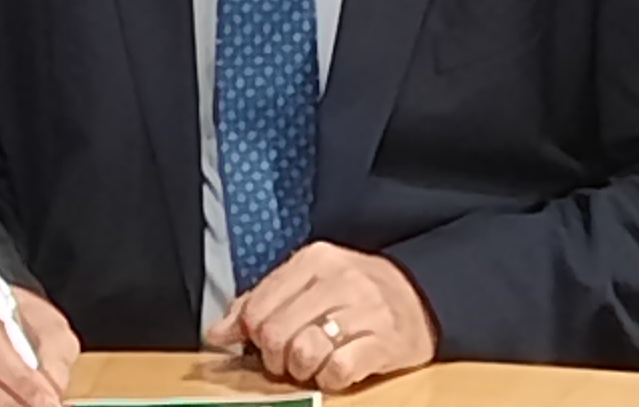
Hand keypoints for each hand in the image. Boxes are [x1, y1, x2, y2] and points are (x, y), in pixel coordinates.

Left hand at [209, 242, 439, 389]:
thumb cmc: (354, 293)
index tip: (261, 342)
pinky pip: (338, 370)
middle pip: (276, 333)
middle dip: (273, 357)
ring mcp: (364, 310)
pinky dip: (329, 378)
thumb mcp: (308, 283)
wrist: (420, 296)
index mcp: (315, 260)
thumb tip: (218, 333)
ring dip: (300, 369)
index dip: (250, 334)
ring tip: (310, 365)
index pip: (257, 307)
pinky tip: (334, 370)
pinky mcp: (384, 342)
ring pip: (304, 352)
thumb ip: (261, 302)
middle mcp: (339, 280)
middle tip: (286, 359)